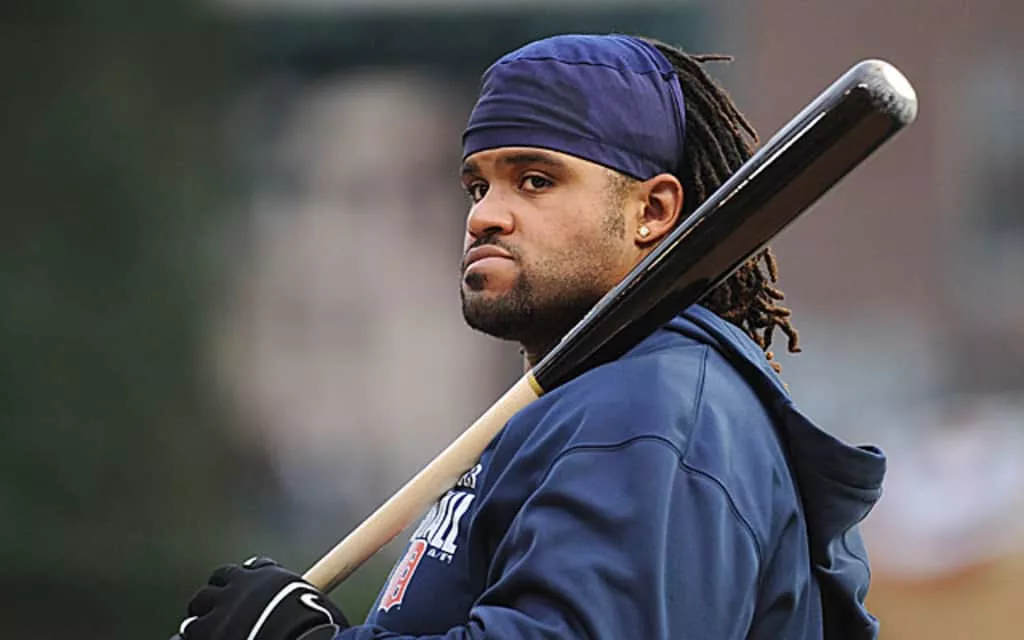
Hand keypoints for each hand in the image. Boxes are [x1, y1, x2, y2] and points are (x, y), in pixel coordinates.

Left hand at [173, 556, 347, 639]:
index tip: (248, 590)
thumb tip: (320, 609)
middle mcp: (243, 585)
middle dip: (221, 594)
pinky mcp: (206, 629)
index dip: (251, 579)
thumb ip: (310, 601)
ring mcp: (223, 607)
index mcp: (272, 578)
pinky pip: (185, 631)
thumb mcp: (321, 608)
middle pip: (222, 579)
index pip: (254, 567)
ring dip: (202, 615)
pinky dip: (189, 636)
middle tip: (221, 611)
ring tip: (205, 630)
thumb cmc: (317, 631)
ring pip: (201, 603)